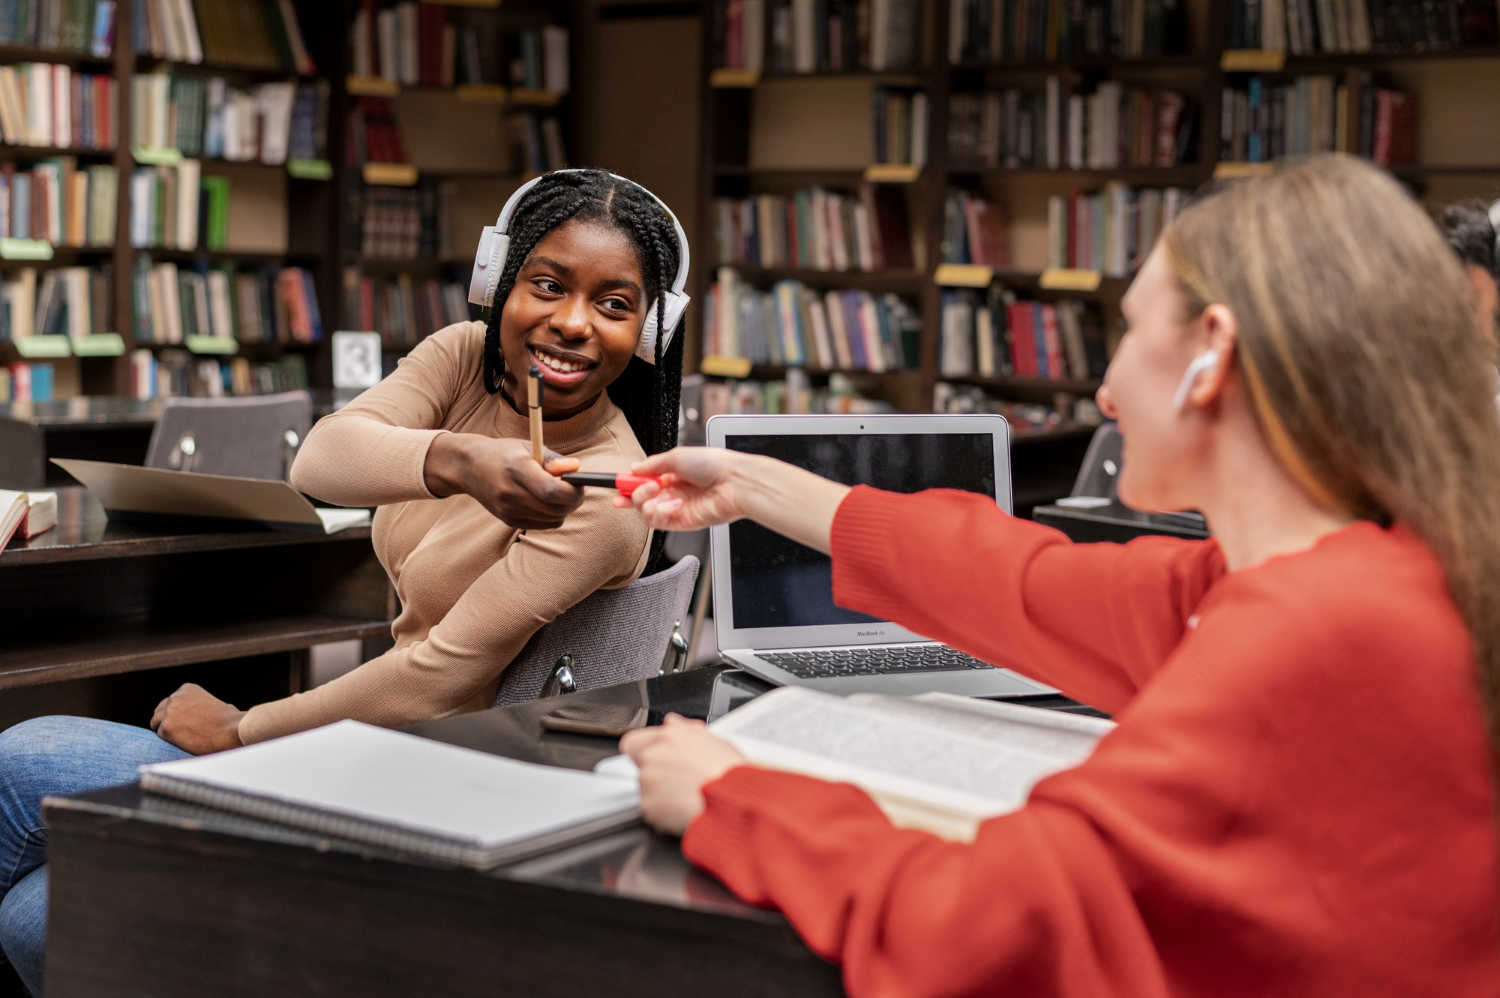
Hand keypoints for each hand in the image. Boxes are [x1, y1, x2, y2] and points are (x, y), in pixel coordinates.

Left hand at [151, 684, 244, 754]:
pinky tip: (182, 742)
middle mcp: (175, 697)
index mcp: (187, 689)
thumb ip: (205, 705)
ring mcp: (169, 712)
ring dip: (166, 730)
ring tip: (180, 739)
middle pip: (159, 710)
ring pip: (156, 723)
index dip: (175, 713)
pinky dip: (170, 740)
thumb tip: (220, 710)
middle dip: (167, 721)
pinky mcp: (166, 727)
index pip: (170, 701)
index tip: (184, 722)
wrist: (232, 730)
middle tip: (178, 732)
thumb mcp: (215, 702)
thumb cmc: (230, 720)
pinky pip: (160, 735)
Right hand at [425, 433, 582, 529]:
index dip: (572, 490)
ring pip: (554, 518)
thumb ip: (554, 460)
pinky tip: (545, 499)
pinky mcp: (509, 521)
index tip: (580, 482)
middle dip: (573, 499)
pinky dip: (553, 514)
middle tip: (575, 486)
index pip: (551, 490)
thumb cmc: (505, 453)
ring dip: (565, 507)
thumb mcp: (529, 446)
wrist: (470, 467)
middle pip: (556, 508)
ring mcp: (508, 510)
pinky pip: (545, 523)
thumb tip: (577, 468)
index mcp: (516, 469)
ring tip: (558, 490)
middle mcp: (510, 493)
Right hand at [612, 447, 755, 530]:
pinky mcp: (682, 523)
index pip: (643, 481)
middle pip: (641, 499)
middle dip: (632, 495)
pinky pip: (659, 522)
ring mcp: (677, 508)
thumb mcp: (677, 456)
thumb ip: (652, 465)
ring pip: (646, 512)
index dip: (629, 483)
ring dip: (646, 503)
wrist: (734, 482)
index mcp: (672, 474)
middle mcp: (673, 491)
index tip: (617, 482)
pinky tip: (673, 504)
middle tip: (636, 489)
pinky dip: (660, 512)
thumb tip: (633, 468)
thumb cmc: (712, 464)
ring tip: (658, 493)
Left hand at [619, 714, 744, 834]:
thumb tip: (673, 722)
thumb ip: (687, 730)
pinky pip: (651, 811)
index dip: (644, 751)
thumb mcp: (716, 741)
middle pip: (641, 766)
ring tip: (688, 797)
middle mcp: (654, 755)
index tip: (656, 759)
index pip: (634, 741)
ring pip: (647, 789)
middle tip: (681, 782)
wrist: (734, 801)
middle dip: (657, 774)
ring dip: (661, 794)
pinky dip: (664, 814)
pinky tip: (684, 810)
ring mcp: (648, 781)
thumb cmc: (731, 774)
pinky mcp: (648, 806)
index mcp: (670, 736)